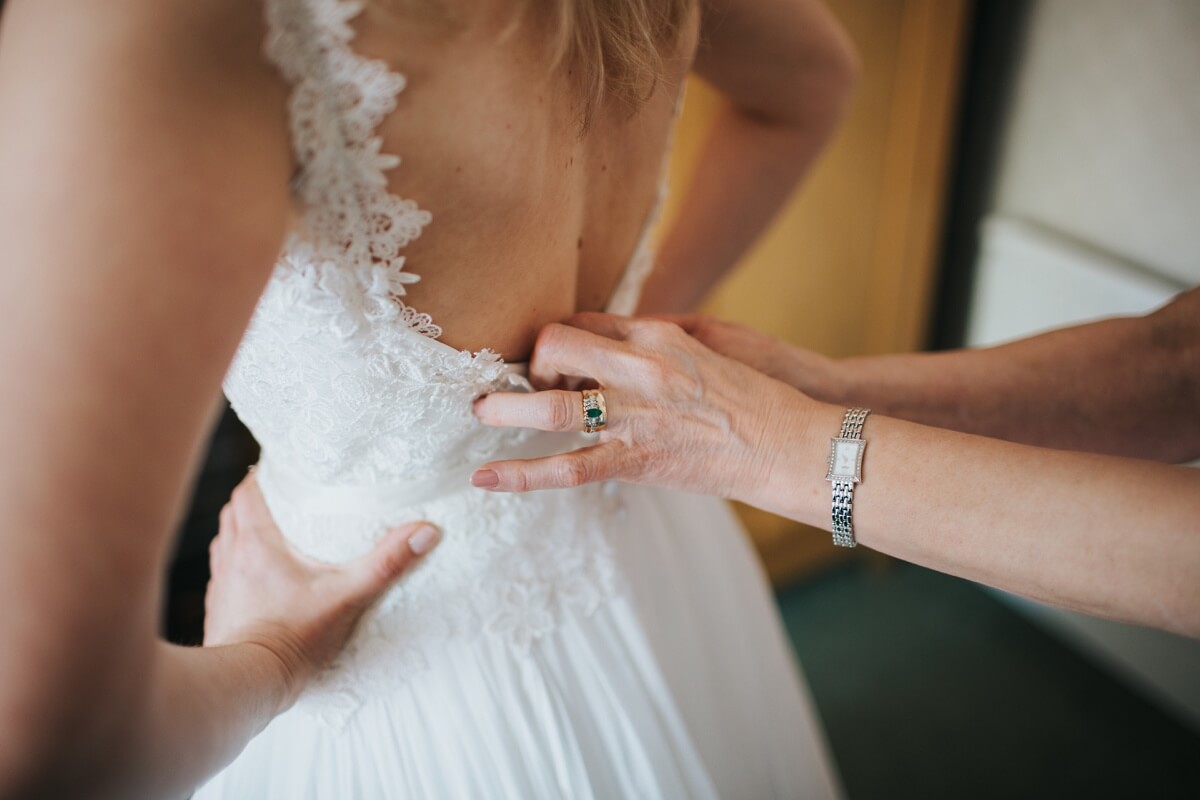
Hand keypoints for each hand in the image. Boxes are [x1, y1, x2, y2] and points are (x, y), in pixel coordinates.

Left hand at [204, 474, 439, 708]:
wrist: (248, 683)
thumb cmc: (294, 637)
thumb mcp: (348, 596)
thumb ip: (386, 563)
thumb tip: (426, 531)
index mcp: (257, 542)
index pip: (247, 491)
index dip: (262, 475)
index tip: (281, 467)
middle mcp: (231, 557)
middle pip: (234, 512)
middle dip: (255, 500)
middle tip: (283, 496)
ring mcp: (221, 585)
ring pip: (225, 542)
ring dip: (243, 531)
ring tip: (271, 532)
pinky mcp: (219, 611)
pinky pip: (224, 575)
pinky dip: (238, 565)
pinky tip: (258, 578)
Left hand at [471, 313, 814, 501]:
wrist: (789, 443)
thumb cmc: (754, 399)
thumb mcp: (706, 351)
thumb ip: (657, 344)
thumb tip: (618, 342)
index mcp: (657, 334)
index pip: (585, 322)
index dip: (560, 341)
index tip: (552, 360)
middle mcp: (640, 367)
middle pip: (556, 346)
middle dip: (532, 364)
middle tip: (529, 386)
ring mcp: (636, 415)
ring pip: (550, 406)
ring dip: (505, 408)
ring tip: (481, 412)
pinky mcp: (637, 459)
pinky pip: (567, 468)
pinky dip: (520, 475)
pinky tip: (485, 478)